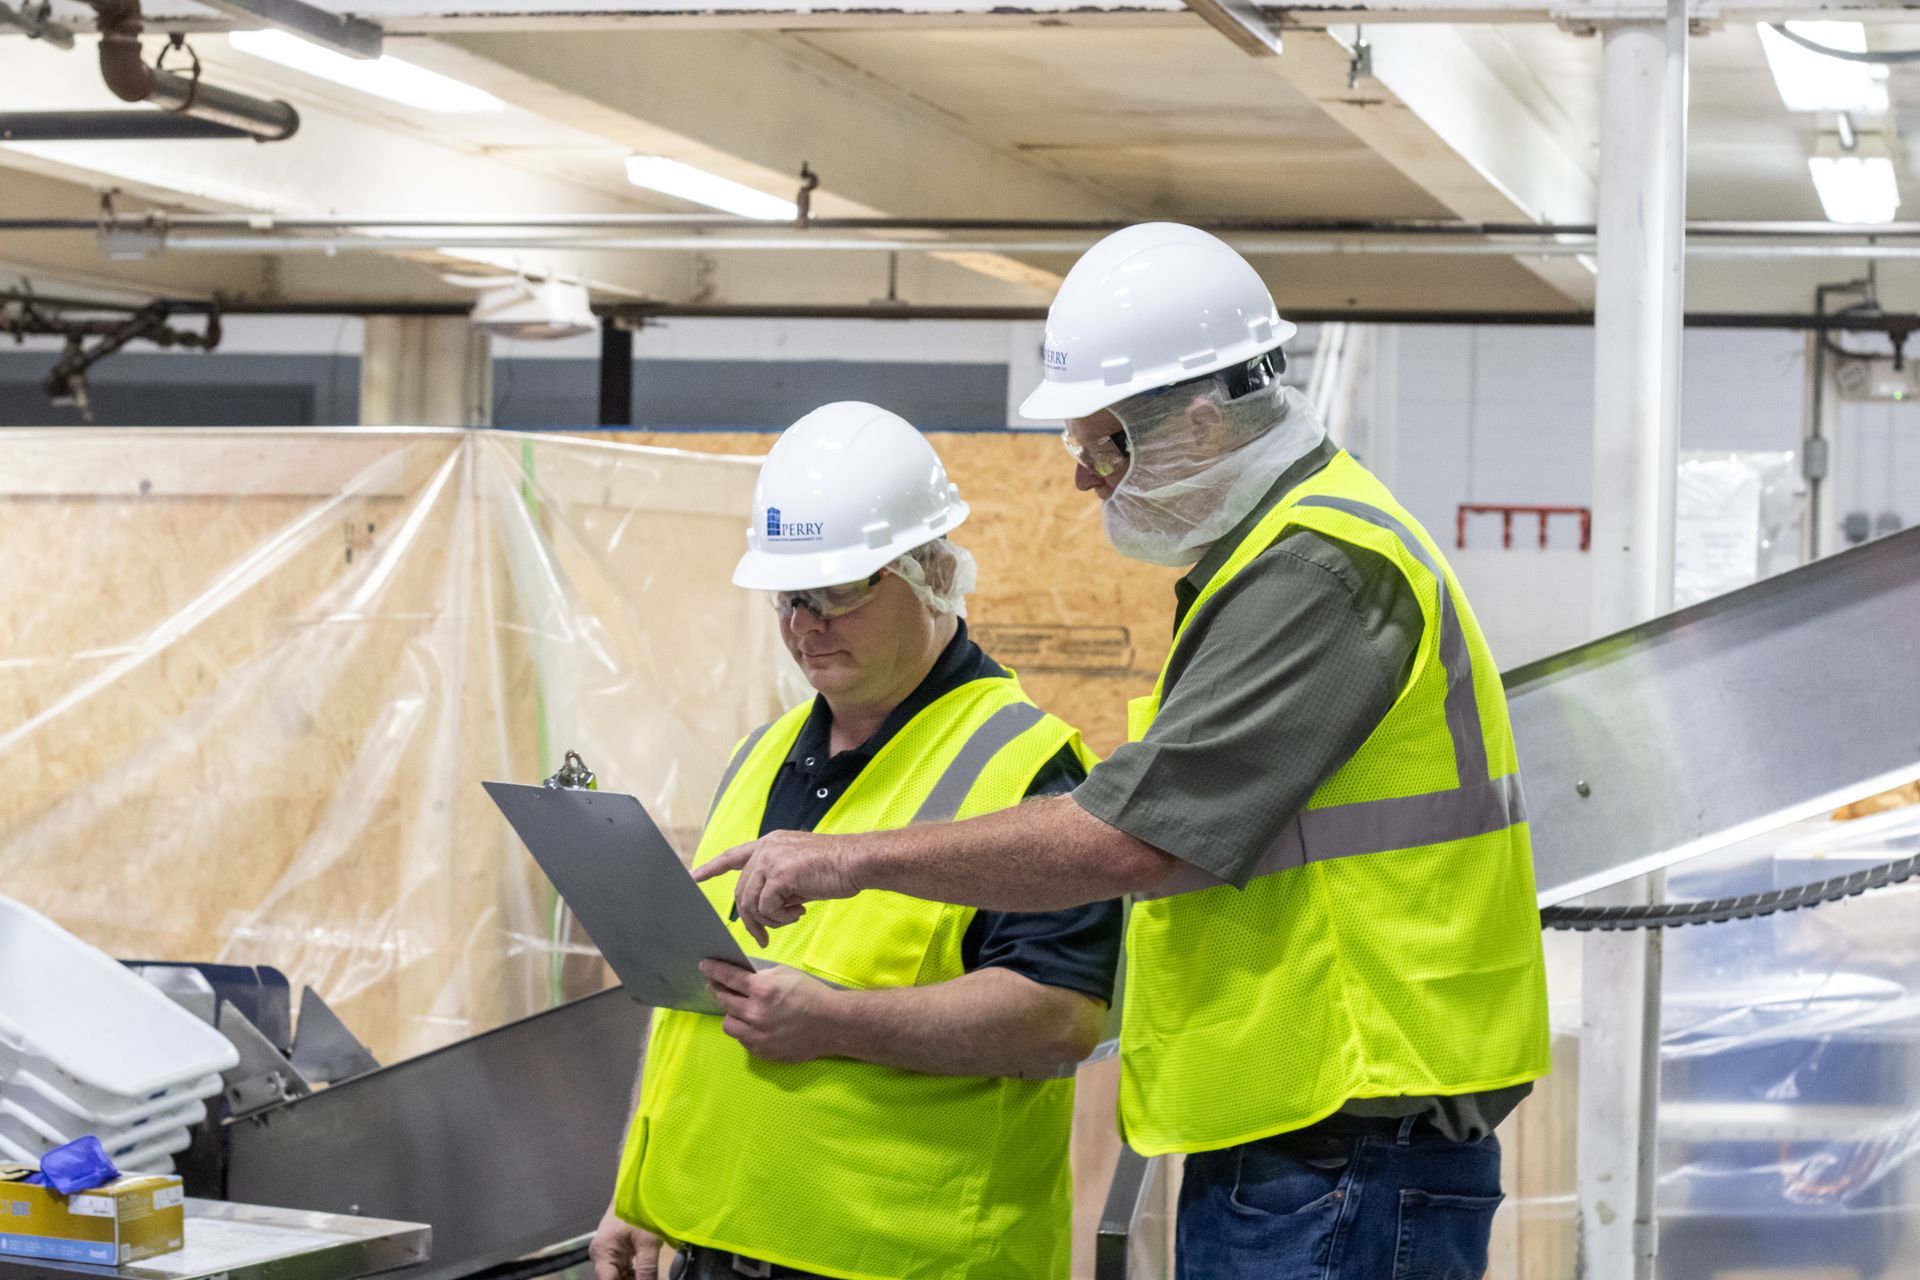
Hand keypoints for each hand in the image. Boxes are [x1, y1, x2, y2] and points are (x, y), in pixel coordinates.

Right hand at [588, 1209, 660, 1279]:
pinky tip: (645, 1274)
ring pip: (617, 1276)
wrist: (637, 1187)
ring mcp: (606, 1252)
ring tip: (648, 1276)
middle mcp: (600, 1256)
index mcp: (603, 1254)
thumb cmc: (640, 1210)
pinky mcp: (614, 1249)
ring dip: (632, 1279)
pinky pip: (621, 1268)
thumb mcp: (648, 1242)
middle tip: (648, 1278)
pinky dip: (632, 1273)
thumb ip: (648, 1269)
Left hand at [694, 830, 859, 944]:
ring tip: (791, 918)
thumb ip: (780, 883)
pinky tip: (799, 913)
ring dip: (769, 920)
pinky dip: (780, 918)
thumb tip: (769, 906)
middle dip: (750, 919)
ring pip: (751, 903)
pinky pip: (766, 907)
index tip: (695, 876)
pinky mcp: (779, 874)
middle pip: (742, 891)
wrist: (857, 862)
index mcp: (770, 845)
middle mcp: (766, 849)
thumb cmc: (837, 869)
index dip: (713, 867)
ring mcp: (771, 860)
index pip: (733, 855)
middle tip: (762, 938)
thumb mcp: (801, 873)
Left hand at [701, 959, 837, 1063]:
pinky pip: (742, 1038)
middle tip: (717, 986)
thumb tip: (742, 976)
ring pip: (729, 1023)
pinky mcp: (761, 1050)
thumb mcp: (786, 974)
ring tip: (739, 1009)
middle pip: (724, 999)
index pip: (728, 977)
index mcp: (762, 990)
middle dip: (718, 989)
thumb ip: (761, 975)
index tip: (704, 966)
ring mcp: (757, 1035)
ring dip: (731, 1013)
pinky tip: (754, 1024)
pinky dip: (745, 1029)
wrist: (832, 1024)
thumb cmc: (812, 995)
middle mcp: (755, 1013)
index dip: (713, 969)